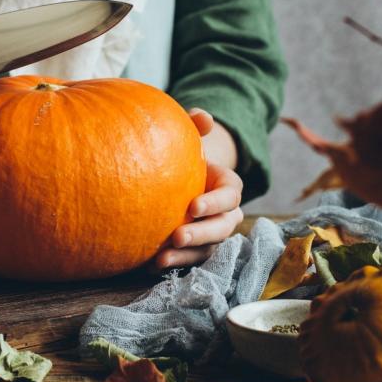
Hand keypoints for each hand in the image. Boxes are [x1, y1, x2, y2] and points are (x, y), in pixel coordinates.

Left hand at [152, 108, 243, 269]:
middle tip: (177, 236)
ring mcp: (212, 234)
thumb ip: (195, 126)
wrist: (172, 176)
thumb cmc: (182, 155)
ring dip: (187, 255)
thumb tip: (202, 116)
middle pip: (223, 227)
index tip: (192, 206)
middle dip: (202, 234)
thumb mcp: (188, 139)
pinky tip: (151, 265)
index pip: (230, 195)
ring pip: (208, 249)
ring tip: (161, 259)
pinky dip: (175, 263)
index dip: (215, 202)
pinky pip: (191, 260)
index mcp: (228, 186)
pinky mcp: (196, 249)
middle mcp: (226, 213)